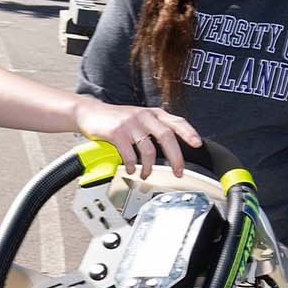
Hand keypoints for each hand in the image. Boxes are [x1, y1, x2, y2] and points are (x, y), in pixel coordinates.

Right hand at [71, 98, 200, 178]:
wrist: (90, 113)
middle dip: (175, 158)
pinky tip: (131, 169)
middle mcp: (144, 116)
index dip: (189, 132)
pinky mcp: (117, 132)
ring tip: (146, 174)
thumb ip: (155, 128)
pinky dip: (132, 166)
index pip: (176, 121)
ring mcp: (130, 123)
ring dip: (150, 167)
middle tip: (178, 172)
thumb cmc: (116, 119)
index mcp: (153, 113)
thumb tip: (173, 148)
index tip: (197, 144)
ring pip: (148, 149)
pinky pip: (129, 154)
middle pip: (167, 136)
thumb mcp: (139, 118)